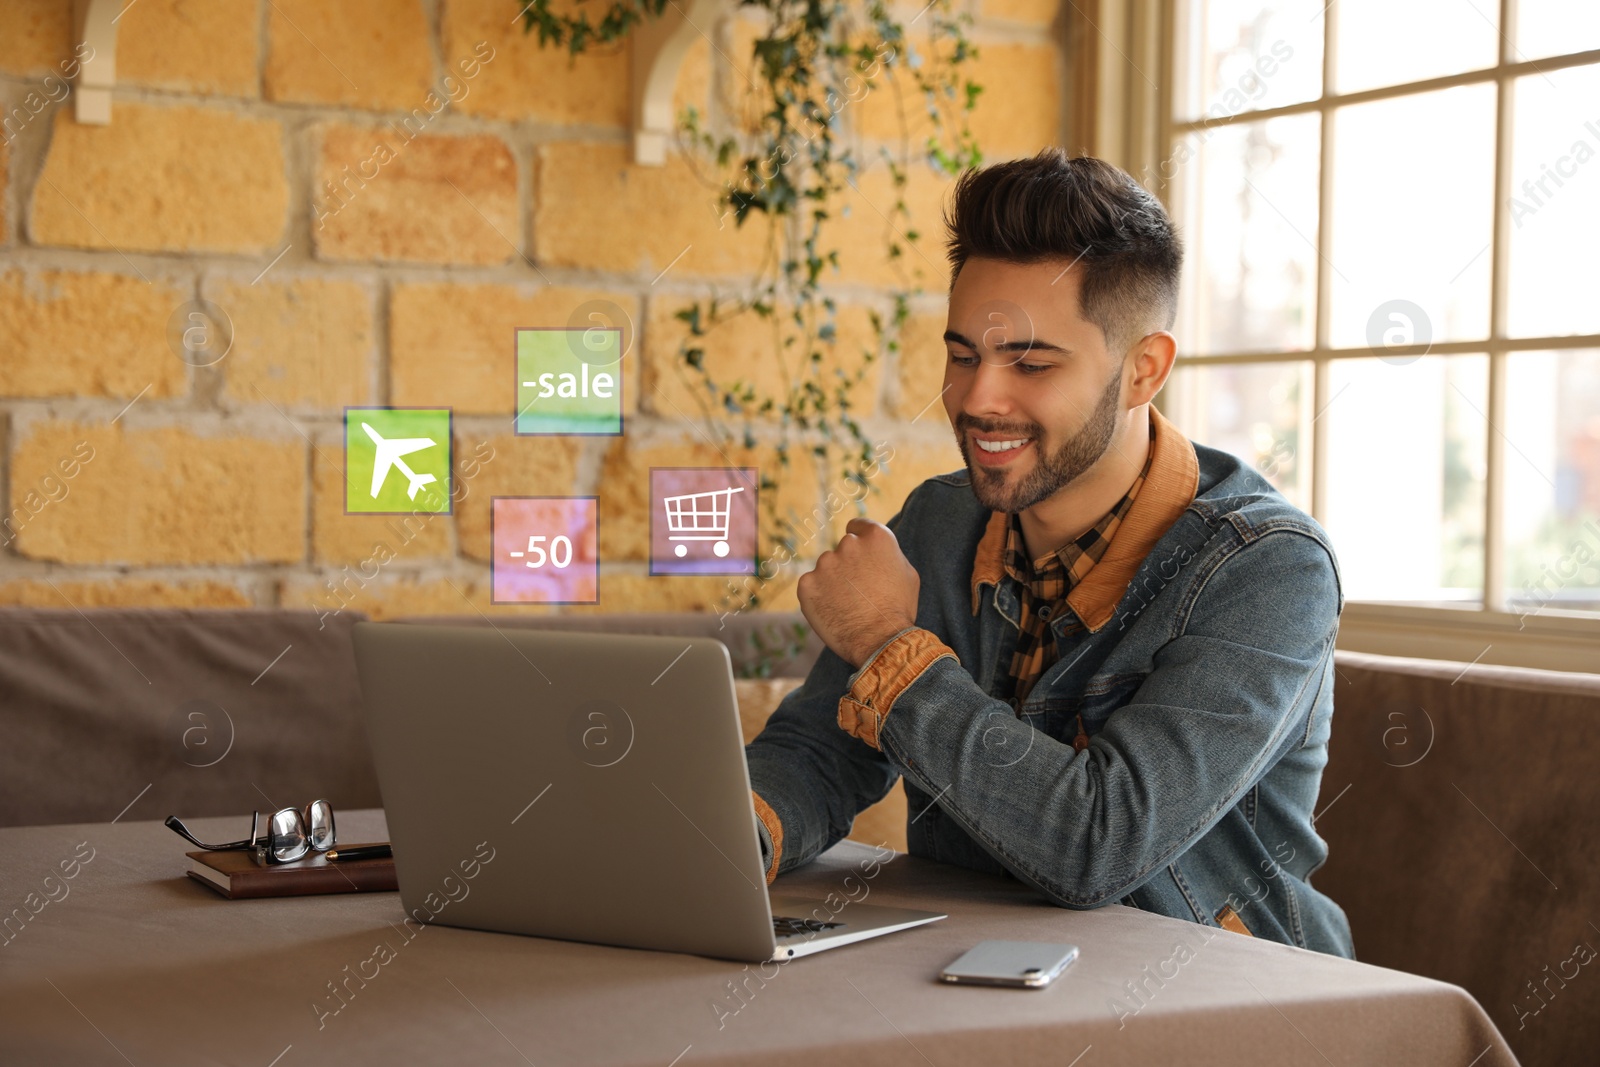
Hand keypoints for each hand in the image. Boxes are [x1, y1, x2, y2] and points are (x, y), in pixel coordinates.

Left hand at [796, 518, 919, 668]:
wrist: (880, 641)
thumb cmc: (898, 609)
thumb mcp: (908, 574)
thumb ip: (889, 554)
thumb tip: (877, 550)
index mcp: (875, 537)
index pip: (857, 526)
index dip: (859, 541)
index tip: (859, 555)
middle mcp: (848, 544)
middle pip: (843, 548)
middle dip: (848, 564)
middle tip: (858, 589)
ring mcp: (825, 563)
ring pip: (826, 568)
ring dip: (832, 580)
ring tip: (847, 604)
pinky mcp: (807, 584)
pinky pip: (812, 586)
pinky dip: (818, 596)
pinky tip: (833, 611)